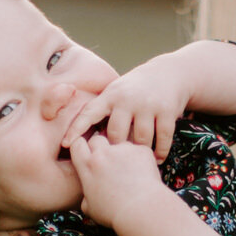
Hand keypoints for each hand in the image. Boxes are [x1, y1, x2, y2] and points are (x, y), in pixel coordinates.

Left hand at [61, 51, 193, 161]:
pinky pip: (162, 139)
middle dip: (115, 149)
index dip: (76, 129)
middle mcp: (127, 99)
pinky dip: (160, 152)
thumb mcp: (116, 93)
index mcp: (110, 96)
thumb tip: (79, 141)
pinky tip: (157, 158)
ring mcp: (148, 105)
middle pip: (115, 134)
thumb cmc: (135, 89)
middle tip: (116, 161)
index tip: (66, 145)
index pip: (89, 113)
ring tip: (138, 162)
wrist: (169, 73)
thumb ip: (102, 112)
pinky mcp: (167, 111)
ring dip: (140, 153)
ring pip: (140, 140)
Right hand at [70, 130, 164, 231]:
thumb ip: (86, 194)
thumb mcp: (89, 208)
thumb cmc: (114, 214)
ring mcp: (123, 150)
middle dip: (101, 149)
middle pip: (97, 140)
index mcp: (88, 166)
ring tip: (129, 175)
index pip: (77, 144)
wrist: (141, 211)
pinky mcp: (142, 150)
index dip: (81, 149)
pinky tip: (142, 176)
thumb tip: (87, 195)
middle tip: (108, 164)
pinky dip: (140, 160)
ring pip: (120, 145)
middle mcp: (104, 154)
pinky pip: (138, 151)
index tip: (86, 155)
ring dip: (122, 155)